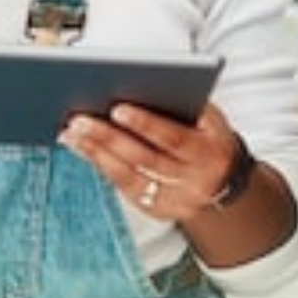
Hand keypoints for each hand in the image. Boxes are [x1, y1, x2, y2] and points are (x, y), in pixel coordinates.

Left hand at [63, 100, 244, 222]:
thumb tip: (137, 86)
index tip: (117, 108)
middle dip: (109, 138)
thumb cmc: (209, 137)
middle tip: (80, 119)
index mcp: (212, 151)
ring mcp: (177, 200)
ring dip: (96, 153)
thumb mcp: (210, 120)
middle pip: (146, 159)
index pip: (176, 138)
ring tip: (71, 131)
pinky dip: (100, 165)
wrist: (227, 182)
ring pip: (130, 176)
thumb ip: (182, 106)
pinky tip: (81, 148)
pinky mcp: (159, 210)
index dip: (147, 125)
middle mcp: (195, 180)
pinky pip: (124, 188)